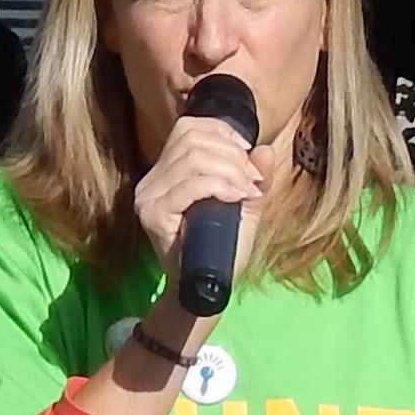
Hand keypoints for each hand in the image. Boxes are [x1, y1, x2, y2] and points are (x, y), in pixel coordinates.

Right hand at [127, 93, 273, 287]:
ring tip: (246, 192)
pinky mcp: (153, 214)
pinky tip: (236, 198)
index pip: (189, 127)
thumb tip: (265, 149)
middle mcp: (152, 179)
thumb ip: (256, 177)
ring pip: (194, 158)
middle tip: (252, 180)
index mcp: (167, 170)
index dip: (223, 132)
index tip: (248, 154)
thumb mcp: (245, 205)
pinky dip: (219, 186)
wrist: (207, 288)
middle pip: (193, 139)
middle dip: (232, 154)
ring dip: (230, 170)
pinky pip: (191, 185)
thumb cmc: (222, 247)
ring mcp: (149, 196)